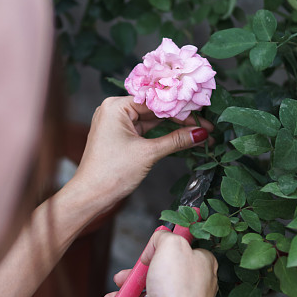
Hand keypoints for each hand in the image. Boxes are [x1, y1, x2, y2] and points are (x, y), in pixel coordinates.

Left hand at [68, 96, 213, 215]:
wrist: (91, 196)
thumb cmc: (112, 172)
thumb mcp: (148, 153)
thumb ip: (176, 140)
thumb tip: (201, 133)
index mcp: (116, 106)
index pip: (156, 100)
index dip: (181, 108)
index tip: (203, 114)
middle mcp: (114, 110)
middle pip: (155, 109)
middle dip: (180, 118)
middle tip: (206, 124)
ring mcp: (116, 123)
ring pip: (152, 121)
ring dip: (174, 127)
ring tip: (200, 131)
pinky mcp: (120, 137)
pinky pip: (145, 131)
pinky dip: (162, 135)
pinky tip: (183, 137)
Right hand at [100, 230, 217, 296]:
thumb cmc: (178, 292)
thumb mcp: (172, 246)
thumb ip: (163, 236)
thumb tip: (157, 241)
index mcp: (200, 263)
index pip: (180, 249)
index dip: (160, 249)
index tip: (146, 252)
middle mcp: (192, 284)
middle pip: (158, 274)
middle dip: (133, 277)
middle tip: (121, 278)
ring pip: (146, 296)